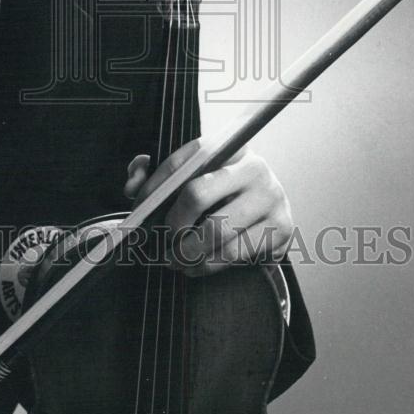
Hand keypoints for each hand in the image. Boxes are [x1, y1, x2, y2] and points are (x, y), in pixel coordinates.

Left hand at [124, 145, 292, 276]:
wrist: (270, 215)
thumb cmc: (222, 194)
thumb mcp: (193, 176)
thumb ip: (156, 174)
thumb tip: (133, 184)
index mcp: (229, 147)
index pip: (184, 160)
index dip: (155, 184)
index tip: (139, 207)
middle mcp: (253, 168)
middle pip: (198, 193)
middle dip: (173, 222)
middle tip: (163, 237)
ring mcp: (270, 198)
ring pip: (216, 230)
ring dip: (187, 251)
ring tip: (175, 258)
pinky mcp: (280, 230)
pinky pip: (233, 254)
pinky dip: (207, 266)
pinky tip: (195, 266)